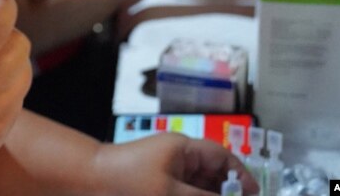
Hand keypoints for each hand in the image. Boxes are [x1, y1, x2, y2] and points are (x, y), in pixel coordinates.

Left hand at [92, 133, 259, 195]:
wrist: (85, 183)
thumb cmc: (125, 182)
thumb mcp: (171, 193)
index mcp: (183, 148)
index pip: (223, 158)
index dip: (241, 178)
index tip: (255, 195)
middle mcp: (177, 159)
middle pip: (212, 177)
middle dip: (224, 192)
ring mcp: (165, 174)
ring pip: (197, 188)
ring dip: (207, 195)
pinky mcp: (155, 187)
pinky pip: (180, 192)